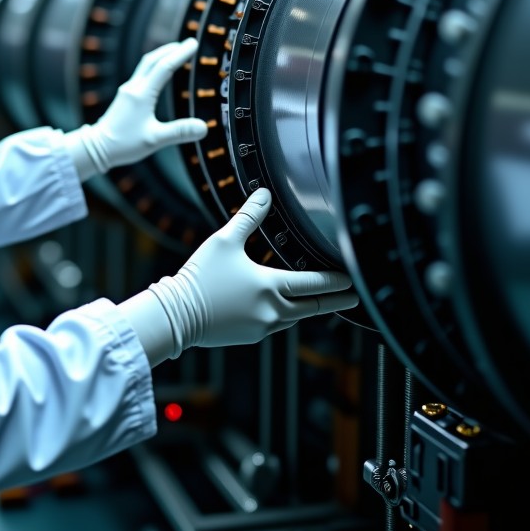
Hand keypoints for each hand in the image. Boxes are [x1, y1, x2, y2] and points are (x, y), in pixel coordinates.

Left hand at [68, 38, 207, 178]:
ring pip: (145, 65)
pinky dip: (154, 66)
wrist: (96, 148)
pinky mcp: (125, 96)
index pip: (164, 67)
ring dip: (161, 55)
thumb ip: (179, 132)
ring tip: (176, 51)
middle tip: (188, 42)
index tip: (193, 43)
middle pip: (152, 60)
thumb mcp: (154, 140)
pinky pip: (142, 74)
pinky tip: (158, 72)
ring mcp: (127, 91)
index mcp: (141, 95)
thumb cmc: (123, 144)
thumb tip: (204, 127)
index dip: (180, 54)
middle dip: (171, 49)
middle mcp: (133, 88)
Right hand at [150, 188, 358, 354]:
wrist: (176, 314)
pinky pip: (275, 324)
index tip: (351, 280)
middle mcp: (272, 310)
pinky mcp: (251, 336)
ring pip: (294, 317)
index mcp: (270, 286)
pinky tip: (280, 307)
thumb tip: (263, 194)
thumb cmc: (200, 277)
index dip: (336, 282)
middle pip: (313, 307)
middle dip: (335, 301)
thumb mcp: (224, 241)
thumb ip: (248, 217)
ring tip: (316, 300)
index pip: (314, 284)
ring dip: (307, 308)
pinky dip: (284, 315)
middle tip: (352, 298)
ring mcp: (262, 327)